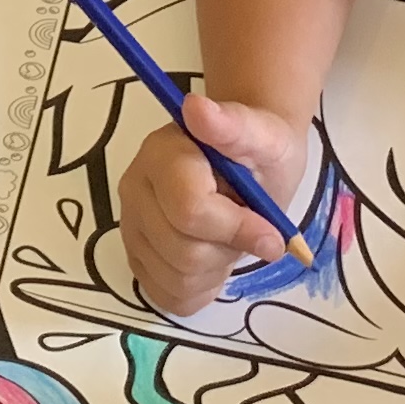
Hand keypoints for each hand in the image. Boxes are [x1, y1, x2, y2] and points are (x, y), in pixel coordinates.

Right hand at [115, 93, 318, 319]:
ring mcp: (131, 226)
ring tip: (229, 240)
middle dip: (228, 249)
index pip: (189, 209)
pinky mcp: (137, 257)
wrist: (249, 167)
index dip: (237, 228)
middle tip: (248, 230)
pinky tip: (213, 260)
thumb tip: (196, 108)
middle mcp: (135, 188)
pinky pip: (168, 295)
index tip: (273, 233)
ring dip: (216, 270)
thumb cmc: (260, 152)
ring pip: (175, 278)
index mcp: (162, 153)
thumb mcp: (266, 137)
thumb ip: (235, 127)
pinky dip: (200, 289)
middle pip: (182, 251)